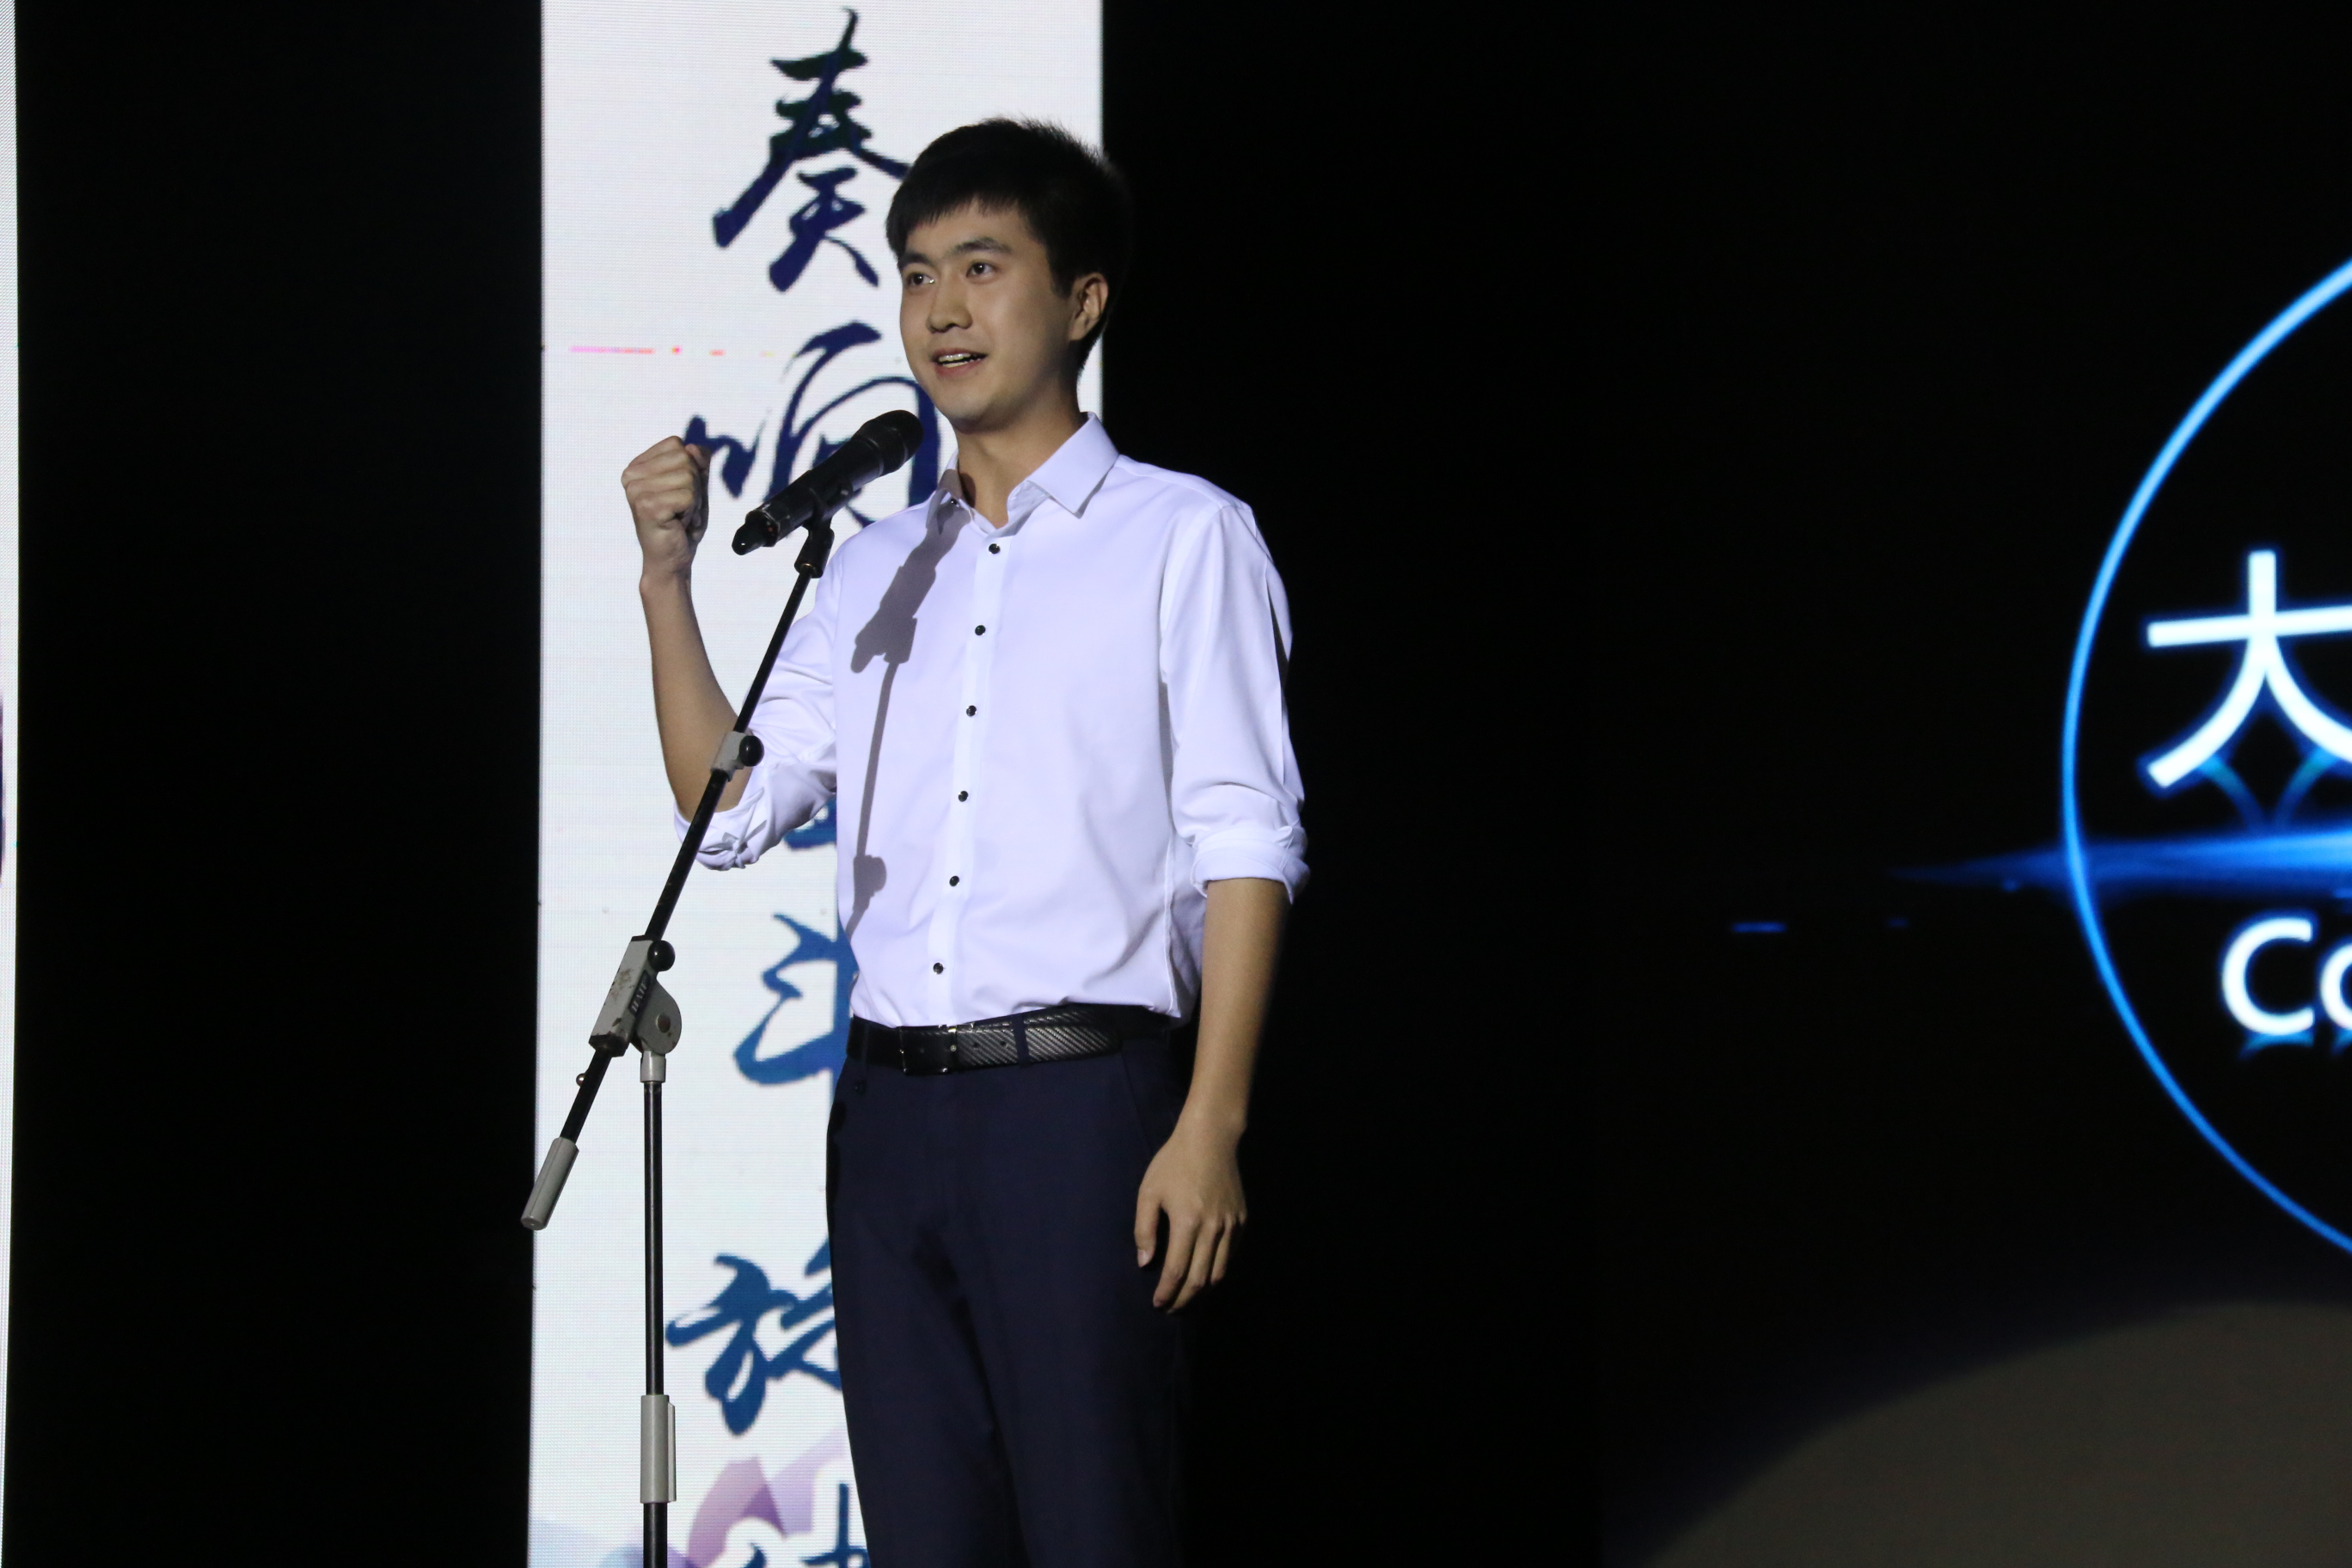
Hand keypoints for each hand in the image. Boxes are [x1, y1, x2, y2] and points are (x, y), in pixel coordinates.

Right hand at [622, 437, 708, 577]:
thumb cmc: (681, 524)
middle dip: (693, 486)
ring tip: (679, 516)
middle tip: (680, 507)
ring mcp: (637, 490)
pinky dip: (691, 512)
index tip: (679, 493)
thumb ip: (697, 462)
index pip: (677, 445)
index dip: (689, 469)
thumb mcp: (695, 486)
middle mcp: (631, 475)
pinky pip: (688, 496)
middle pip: (684, 458)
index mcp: (638, 466)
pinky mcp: (647, 506)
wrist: (671, 559)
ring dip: (693, 501)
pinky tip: (678, 523)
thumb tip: (694, 447)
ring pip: (688, 477)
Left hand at [1134, 1119, 1246, 1310]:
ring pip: (1219, 1273)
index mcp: (1187, 1222)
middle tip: (1171, 1309)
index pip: (1177, 1271)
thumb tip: (1145, 1262)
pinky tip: (1205, 1274)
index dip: (1167, 1293)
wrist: (1211, 1139)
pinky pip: (1231, 1256)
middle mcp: (1213, 1229)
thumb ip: (1144, 1229)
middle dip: (1184, 1300)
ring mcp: (1231, 1225)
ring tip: (1187, 1298)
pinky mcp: (1242, 1220)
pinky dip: (1218, 1271)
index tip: (1158, 1304)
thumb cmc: (1173, 1162)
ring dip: (1203, 1292)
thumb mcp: (1149, 1191)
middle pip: (1200, 1280)